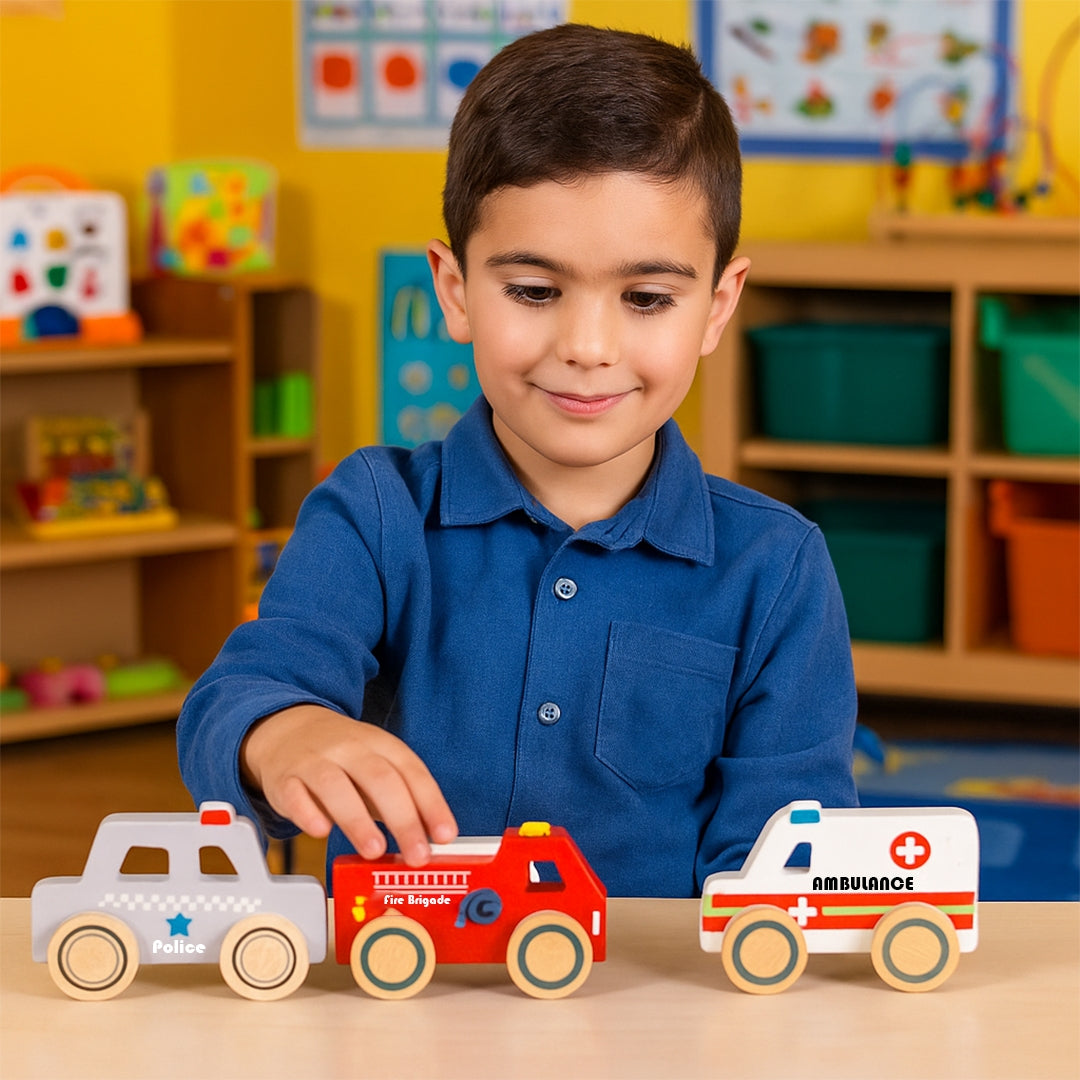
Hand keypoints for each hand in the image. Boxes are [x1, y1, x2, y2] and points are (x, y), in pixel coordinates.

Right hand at [241, 704, 457, 865]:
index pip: (412, 772)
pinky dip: (308, 812)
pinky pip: (294, 794)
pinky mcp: (284, 778)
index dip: (432, 804)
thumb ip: (399, 800)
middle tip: (416, 854)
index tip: (445, 835)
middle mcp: (350, 748)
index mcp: (380, 744)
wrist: (287, 730)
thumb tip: (428, 841)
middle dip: (403, 819)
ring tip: (375, 850)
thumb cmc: (341, 758)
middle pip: (380, 779)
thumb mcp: (375, 766)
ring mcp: (314, 761)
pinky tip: (322, 831)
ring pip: (336, 786)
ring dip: (358, 820)